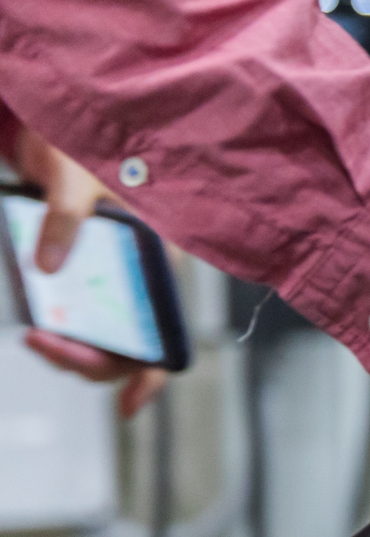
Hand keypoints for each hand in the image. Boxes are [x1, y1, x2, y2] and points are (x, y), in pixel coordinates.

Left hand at [11, 126, 167, 417]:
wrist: (52, 132)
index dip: (153, 372)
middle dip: (87, 358)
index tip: (128, 405)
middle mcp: (139, 279)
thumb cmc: (80, 145)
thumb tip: (48, 269)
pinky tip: (35, 324)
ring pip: (95, 337)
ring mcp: (108, 281)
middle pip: (126, 345)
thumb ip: (65, 218)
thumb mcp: (74, 176)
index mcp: (159, 258)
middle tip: (43, 342)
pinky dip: (54, 326)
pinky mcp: (77, 275)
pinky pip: (71, 316)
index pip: (168, 327)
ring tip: (35, 332)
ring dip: (67, 346)